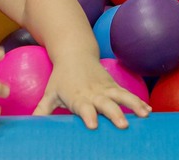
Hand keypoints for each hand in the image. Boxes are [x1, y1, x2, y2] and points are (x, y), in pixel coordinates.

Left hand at [34, 55, 151, 128]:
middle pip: (105, 103)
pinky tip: (148, 111)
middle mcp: (93, 92)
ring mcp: (105, 88)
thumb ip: (42, 111)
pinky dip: (138, 102)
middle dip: (114, 113)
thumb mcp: (50, 93)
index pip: (82, 107)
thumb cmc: (60, 78)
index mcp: (77, 96)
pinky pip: (127, 94)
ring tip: (144, 115)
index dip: (87, 115)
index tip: (93, 125)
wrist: (74, 52)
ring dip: (133, 105)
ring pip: (121, 97)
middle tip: (123, 125)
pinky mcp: (113, 86)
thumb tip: (29, 125)